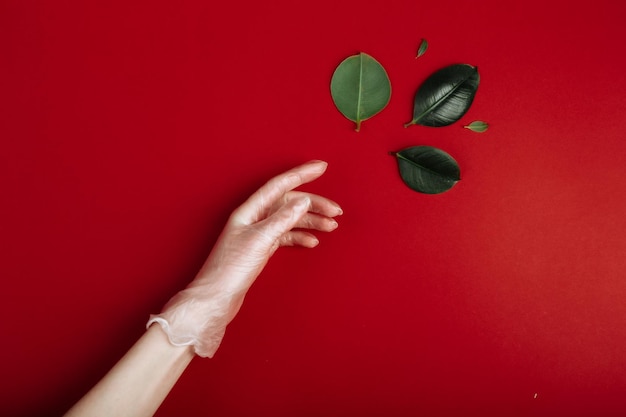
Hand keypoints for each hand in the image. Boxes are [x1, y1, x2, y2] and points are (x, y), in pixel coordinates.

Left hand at [148, 160, 341, 356]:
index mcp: (250, 210)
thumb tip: (303, 201)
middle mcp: (254, 218)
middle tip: (336, 211)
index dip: (302, 174)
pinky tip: (312, 241)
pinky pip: (285, 236)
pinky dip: (300, 236)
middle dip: (314, 204)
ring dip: (311, 222)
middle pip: (289, 203)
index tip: (322, 167)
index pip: (280, 185)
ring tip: (331, 227)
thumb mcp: (260, 240)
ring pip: (290, 220)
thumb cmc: (230, 270)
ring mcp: (258, 233)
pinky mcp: (260, 249)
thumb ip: (282, 219)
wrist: (216, 298)